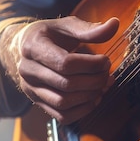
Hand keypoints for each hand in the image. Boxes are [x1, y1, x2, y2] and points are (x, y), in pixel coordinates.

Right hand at [1, 16, 118, 123]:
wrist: (24, 49)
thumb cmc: (49, 35)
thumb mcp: (66, 26)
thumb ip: (89, 29)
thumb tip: (115, 24)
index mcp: (33, 46)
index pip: (65, 63)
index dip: (91, 64)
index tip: (105, 60)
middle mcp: (27, 70)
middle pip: (66, 84)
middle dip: (94, 81)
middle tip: (107, 73)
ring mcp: (30, 89)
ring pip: (63, 102)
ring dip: (90, 97)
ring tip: (103, 85)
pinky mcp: (37, 102)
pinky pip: (62, 116)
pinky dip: (82, 111)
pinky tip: (94, 98)